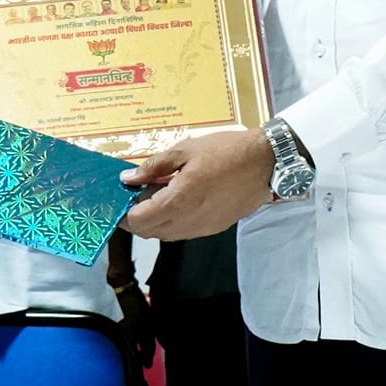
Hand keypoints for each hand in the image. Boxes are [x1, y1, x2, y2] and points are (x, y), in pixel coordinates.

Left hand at [119, 127, 277, 240]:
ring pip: (167, 235)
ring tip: (154, 197)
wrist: (266, 163)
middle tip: (133, 197)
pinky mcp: (215, 228)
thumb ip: (153, 166)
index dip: (123, 214)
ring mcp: (203, 228)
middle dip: (136, 219)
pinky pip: (184, 232)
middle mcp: (189, 221)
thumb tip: (127, 177)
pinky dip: (172, 222)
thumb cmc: (226, 152)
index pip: (139, 221)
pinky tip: (176, 201)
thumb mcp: (185, 150)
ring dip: (154, 222)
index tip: (119, 200)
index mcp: (178, 201)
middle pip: (149, 232)